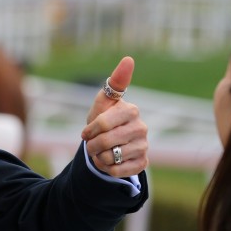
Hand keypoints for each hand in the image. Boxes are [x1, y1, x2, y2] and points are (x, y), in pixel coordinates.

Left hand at [82, 56, 148, 177]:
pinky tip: (110, 162)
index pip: (102, 123)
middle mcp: (142, 128)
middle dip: (92, 146)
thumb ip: (115, 82)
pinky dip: (107, 169)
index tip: (86, 132)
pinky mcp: (142, 163)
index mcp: (131, 110)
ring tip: (102, 152)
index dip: (89, 130)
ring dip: (99, 158)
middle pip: (105, 142)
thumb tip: (129, 58)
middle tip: (92, 144)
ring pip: (110, 158)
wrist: (110, 144)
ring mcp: (144, 146)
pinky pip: (117, 172)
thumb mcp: (104, 101)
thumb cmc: (105, 119)